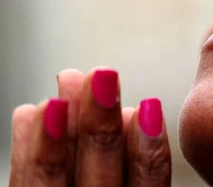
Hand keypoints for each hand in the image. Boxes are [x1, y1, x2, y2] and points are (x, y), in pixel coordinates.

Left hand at [9, 67, 171, 186]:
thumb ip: (146, 164)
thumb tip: (144, 109)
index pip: (148, 183)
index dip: (149, 147)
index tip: (148, 105)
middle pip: (101, 177)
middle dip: (100, 125)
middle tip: (103, 76)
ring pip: (53, 177)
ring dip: (61, 130)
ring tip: (67, 84)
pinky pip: (22, 182)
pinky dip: (27, 147)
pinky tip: (32, 112)